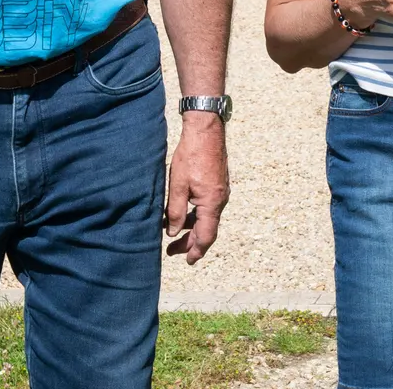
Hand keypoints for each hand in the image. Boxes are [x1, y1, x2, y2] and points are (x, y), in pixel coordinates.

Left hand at [165, 114, 228, 263]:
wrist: (206, 130)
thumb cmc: (191, 155)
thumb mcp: (178, 185)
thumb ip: (176, 211)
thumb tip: (173, 233)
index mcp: (212, 203)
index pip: (205, 236)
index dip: (196, 251)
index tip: (186, 261)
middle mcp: (220, 200)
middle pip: (207, 230)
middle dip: (190, 242)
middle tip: (172, 251)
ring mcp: (220, 192)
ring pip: (207, 218)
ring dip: (192, 228)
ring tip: (174, 234)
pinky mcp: (217, 184)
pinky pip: (208, 207)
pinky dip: (196, 215)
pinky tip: (183, 214)